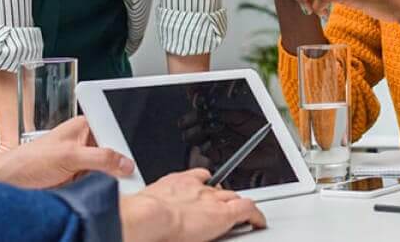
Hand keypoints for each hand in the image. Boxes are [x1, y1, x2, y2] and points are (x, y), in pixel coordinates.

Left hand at [0, 116, 133, 188]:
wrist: (9, 184)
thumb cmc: (28, 161)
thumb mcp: (68, 156)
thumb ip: (101, 157)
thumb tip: (126, 163)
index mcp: (84, 126)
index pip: (115, 129)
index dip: (126, 143)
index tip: (134, 158)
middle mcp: (86, 143)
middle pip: (116, 151)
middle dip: (120, 163)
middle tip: (127, 174)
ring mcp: (84, 162)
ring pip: (111, 169)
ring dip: (112, 177)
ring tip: (114, 183)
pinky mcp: (81, 180)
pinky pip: (102, 183)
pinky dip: (104, 188)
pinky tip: (104, 190)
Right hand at [121, 169, 267, 241]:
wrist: (149, 217)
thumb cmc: (140, 215)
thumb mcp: (145, 203)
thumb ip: (151, 204)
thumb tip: (141, 216)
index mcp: (175, 184)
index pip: (197, 177)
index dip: (203, 183)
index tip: (203, 185)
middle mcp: (196, 187)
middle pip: (217, 188)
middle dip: (221, 196)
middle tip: (222, 206)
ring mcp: (211, 199)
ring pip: (232, 197)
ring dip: (236, 205)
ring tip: (241, 215)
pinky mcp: (223, 214)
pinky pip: (247, 209)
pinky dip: (255, 215)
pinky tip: (259, 221)